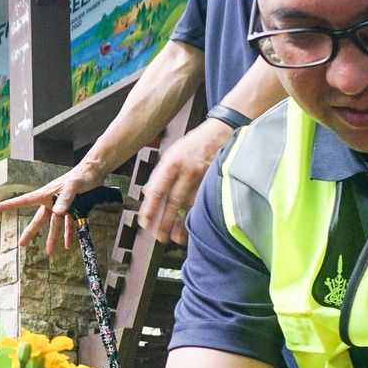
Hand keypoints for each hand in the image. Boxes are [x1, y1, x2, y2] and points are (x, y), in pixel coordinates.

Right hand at [0, 161, 107, 254]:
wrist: (94, 172)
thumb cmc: (81, 175)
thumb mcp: (73, 186)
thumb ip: (65, 199)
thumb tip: (56, 212)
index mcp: (47, 194)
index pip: (26, 200)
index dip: (12, 204)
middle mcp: (52, 202)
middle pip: (39, 219)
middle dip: (30, 233)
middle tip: (21, 244)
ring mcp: (62, 207)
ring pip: (55, 225)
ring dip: (53, 239)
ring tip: (50, 253)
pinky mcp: (74, 209)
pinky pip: (69, 224)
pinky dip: (69, 234)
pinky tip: (68, 245)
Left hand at [137, 117, 232, 246]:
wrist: (222, 129)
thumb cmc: (194, 143)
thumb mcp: (172, 152)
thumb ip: (159, 173)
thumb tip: (147, 193)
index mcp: (171, 162)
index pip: (157, 189)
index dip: (150, 208)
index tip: (145, 223)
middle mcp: (186, 169)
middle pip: (173, 200)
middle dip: (165, 221)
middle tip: (159, 237)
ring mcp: (203, 175)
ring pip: (191, 204)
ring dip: (182, 223)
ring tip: (175, 238)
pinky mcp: (217, 178)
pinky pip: (206, 201)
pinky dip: (199, 215)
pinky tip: (195, 225)